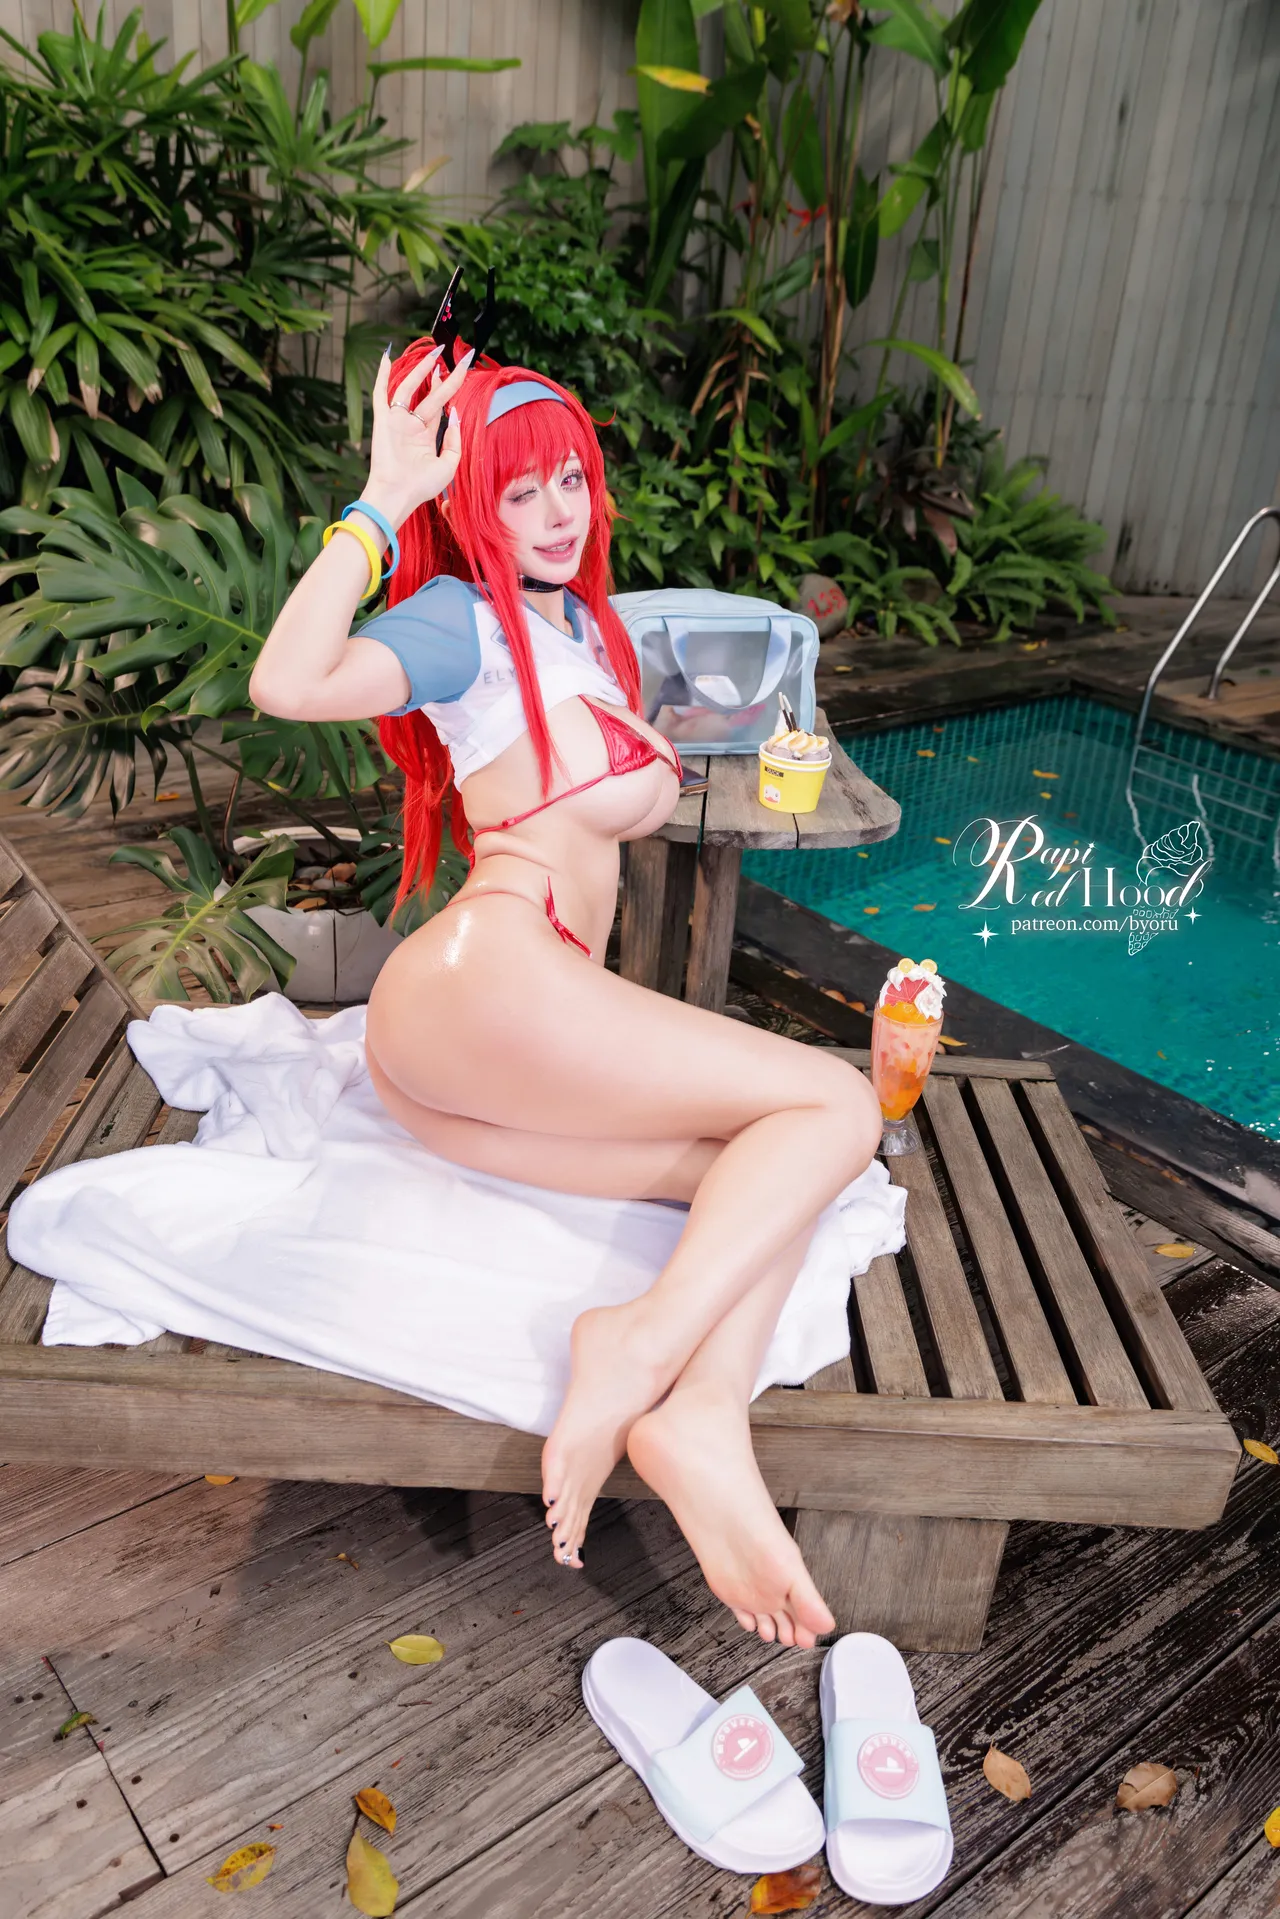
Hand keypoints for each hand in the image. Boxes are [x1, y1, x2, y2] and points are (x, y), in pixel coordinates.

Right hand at [364, 346, 471, 526]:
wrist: (397, 495)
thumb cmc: (421, 486)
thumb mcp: (449, 464)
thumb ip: (454, 439)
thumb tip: (454, 414)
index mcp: (425, 436)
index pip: (440, 406)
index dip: (451, 388)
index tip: (462, 370)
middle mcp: (411, 425)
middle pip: (428, 394)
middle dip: (440, 375)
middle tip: (450, 354)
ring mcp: (396, 421)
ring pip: (409, 388)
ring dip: (420, 370)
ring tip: (434, 353)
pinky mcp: (383, 421)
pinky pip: (381, 393)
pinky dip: (383, 376)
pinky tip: (388, 357)